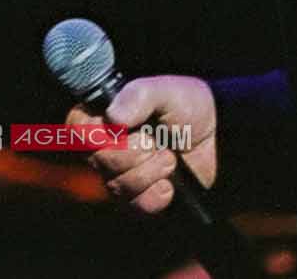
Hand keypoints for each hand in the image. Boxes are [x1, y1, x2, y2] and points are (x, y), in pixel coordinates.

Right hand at [66, 74, 217, 214]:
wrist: (220, 139)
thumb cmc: (187, 108)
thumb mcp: (166, 91)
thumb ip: (139, 95)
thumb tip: (114, 119)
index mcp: (105, 117)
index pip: (77, 126)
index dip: (93, 131)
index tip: (120, 126)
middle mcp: (106, 149)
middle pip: (100, 159)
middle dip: (135, 149)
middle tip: (158, 139)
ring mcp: (120, 177)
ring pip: (118, 184)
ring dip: (152, 169)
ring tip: (170, 157)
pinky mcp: (138, 201)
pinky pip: (136, 205)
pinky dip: (157, 194)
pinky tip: (170, 183)